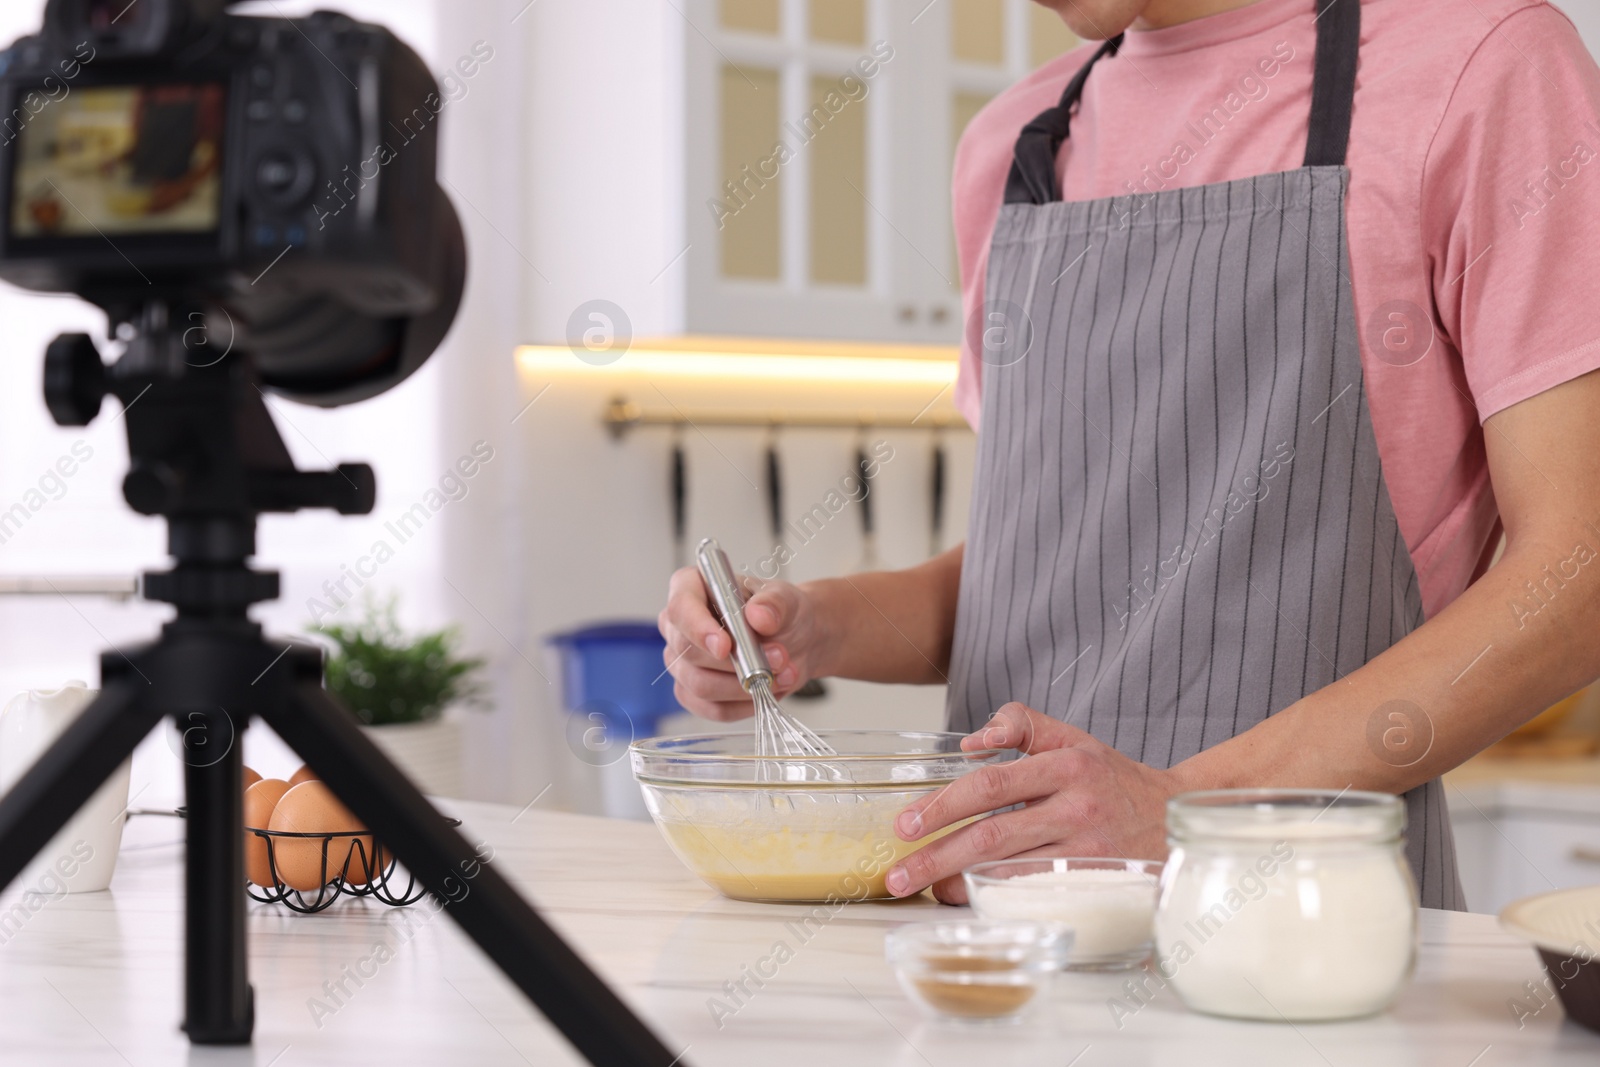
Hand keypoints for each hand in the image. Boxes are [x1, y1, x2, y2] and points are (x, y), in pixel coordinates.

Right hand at [657, 568, 831, 720]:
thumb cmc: (780, 613)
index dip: (699, 629)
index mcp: (690, 588)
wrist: (795, 641)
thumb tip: (759, 616)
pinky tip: (767, 690)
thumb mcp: (785, 598)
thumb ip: (774, 603)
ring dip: (746, 686)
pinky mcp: (693, 693)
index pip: (680, 609)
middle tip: (778, 657)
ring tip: (781, 674)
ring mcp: (681, 663)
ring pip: (701, 686)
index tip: (725, 646)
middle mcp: (678, 626)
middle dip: (737, 662)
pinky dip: (745, 705)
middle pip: (688, 652)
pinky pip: (713, 709)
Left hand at [885, 703, 1185, 902]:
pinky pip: (1035, 895)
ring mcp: (1089, 851)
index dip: (945, 804)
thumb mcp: (1072, 737)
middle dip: (938, 855)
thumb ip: (1021, 724)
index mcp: (1066, 765)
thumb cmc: (1112, 778)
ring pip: (1011, 871)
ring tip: (923, 889)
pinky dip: (995, 897)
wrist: (1175, 815)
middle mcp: (1077, 808)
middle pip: (993, 834)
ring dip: (959, 883)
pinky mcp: (1096, 884)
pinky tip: (967, 899)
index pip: (992, 783)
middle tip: (898, 872)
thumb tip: (970, 742)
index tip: (906, 822)